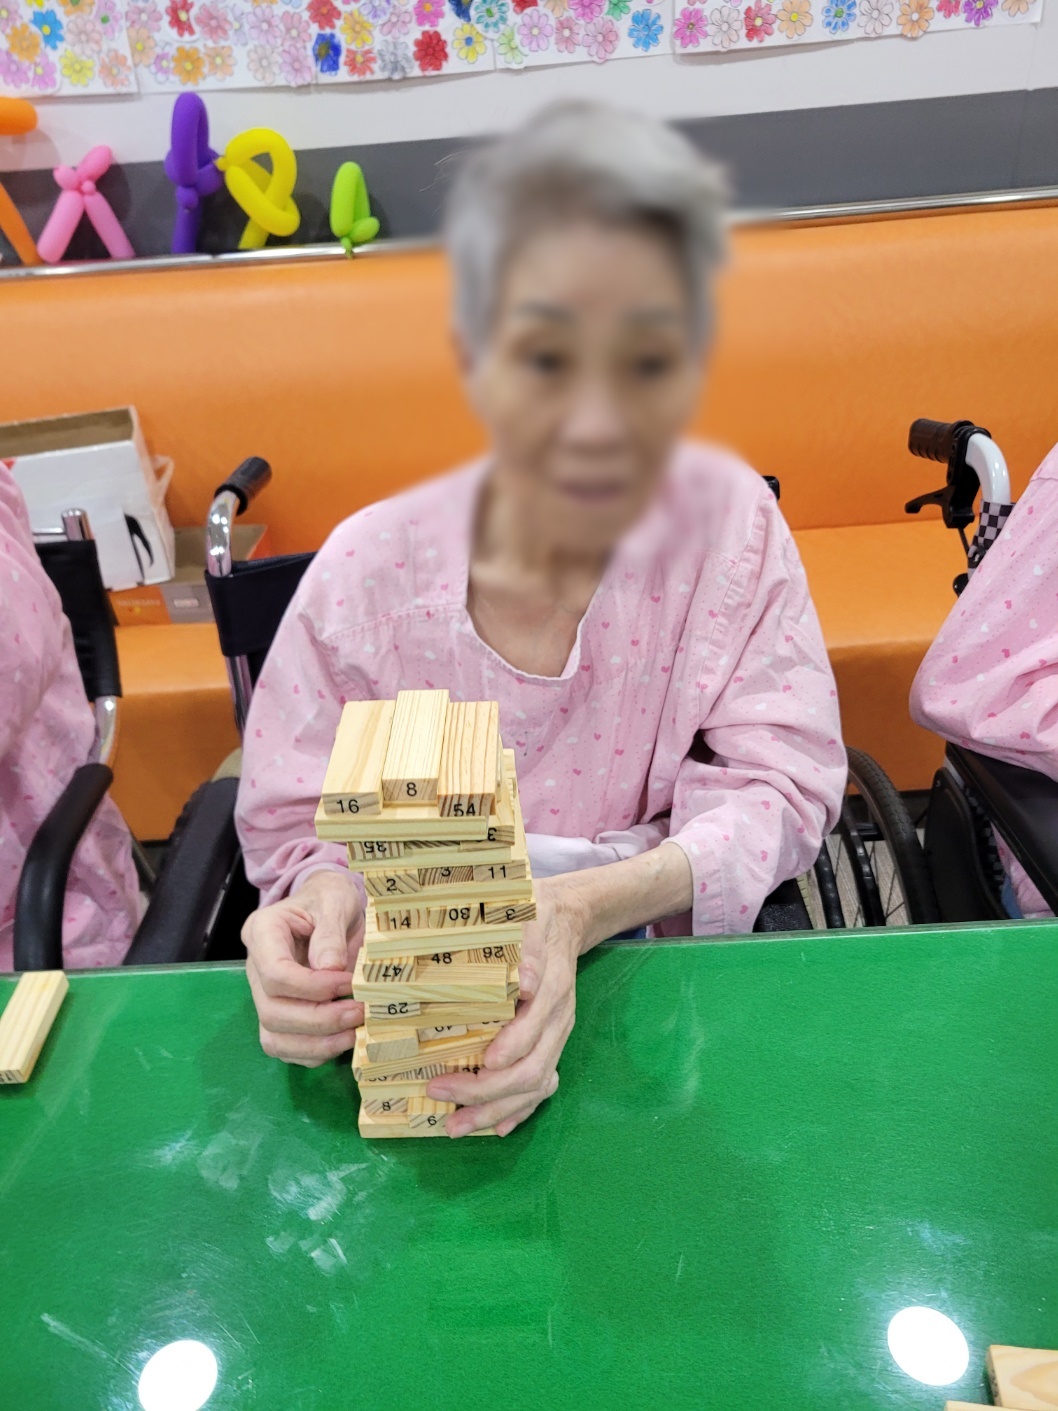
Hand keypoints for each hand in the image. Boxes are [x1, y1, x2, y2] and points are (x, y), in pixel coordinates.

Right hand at [242, 869, 364, 1066]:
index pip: (274, 973)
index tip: (348, 983)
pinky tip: (344, 1039)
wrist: (329, 906)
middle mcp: (255, 967)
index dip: (313, 987)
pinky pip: (287, 1048)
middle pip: (272, 1011)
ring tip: (354, 1031)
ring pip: (274, 1037)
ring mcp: (264, 994)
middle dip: (319, 1019)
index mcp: (263, 931)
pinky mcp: (279, 1015)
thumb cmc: (330, 899)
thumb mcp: (335, 900)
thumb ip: (330, 932)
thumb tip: (330, 968)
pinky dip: (316, 1052)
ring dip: (317, 1043)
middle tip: (359, 1012)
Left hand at [425, 875, 585, 1136]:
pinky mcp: (551, 1045)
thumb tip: (527, 981)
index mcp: (552, 990)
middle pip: (532, 1071)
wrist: (567, 920)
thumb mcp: (532, 917)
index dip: (508, 1050)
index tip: (477, 1062)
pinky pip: (542, 1087)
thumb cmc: (536, 916)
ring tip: (457, 1126)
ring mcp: (557, 1037)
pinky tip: (495, 1127)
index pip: (534, 1031)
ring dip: (496, 1111)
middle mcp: (558, 1021)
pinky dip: (520, 1111)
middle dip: (487, 1092)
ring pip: (536, 1086)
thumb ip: (529, 946)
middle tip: (442, 1094)